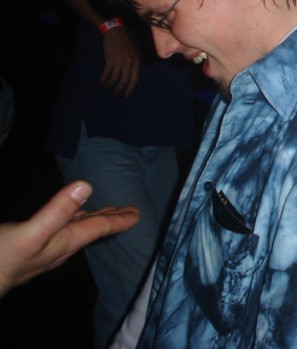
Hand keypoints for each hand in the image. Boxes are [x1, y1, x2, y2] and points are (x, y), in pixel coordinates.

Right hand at [0, 180, 139, 297]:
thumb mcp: (33, 231)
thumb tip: (86, 186)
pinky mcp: (32, 248)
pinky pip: (62, 231)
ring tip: (105, 212)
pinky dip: (73, 222)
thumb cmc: (3, 257)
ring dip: (93, 219)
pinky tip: (67, 220)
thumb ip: (58, 210)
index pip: (100, 227)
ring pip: (77, 230)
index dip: (119, 218)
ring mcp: (46, 249)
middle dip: (111, 218)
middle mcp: (60, 246)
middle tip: (129, 211)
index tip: (137, 214)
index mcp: (66, 241)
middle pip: (92, 229)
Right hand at [100, 26, 140, 96]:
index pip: (134, 79)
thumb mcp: (133, 53)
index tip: (126, 95)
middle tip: (115, 93)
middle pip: (124, 81)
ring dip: (109, 84)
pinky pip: (107, 73)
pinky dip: (103, 79)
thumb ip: (132, 64)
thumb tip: (129, 77)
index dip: (130, 88)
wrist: (115, 32)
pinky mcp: (110, 59)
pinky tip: (101, 82)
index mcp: (136, 62)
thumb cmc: (124, 43)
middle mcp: (129, 63)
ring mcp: (120, 61)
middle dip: (119, 89)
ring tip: (106, 86)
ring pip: (115, 78)